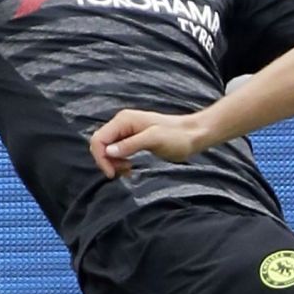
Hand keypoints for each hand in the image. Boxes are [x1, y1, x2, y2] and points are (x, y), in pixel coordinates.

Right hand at [89, 109, 212, 175]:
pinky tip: (130, 168)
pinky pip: (118, 151)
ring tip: (129, 171)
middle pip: (101, 144)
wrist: (193, 135)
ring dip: (114, 163)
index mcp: (124, 120)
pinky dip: (120, 162)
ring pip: (108, 149)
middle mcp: (122, 123)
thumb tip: (109, 152)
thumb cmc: (177, 136)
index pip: (99, 139)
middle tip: (123, 173)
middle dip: (107, 161)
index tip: (113, 173)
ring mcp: (127, 131)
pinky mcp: (133, 139)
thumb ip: (131, 145)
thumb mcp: (154, 140)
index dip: (101, 158)